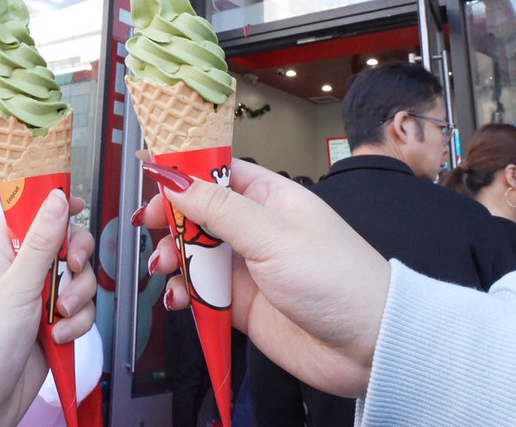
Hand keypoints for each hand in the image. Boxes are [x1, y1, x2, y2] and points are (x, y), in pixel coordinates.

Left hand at [0, 190, 95, 426]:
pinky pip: (81, 312)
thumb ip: (41, 242)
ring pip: (80, 281)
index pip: (32, 213)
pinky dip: (76, 324)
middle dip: (76, 260)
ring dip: (77, 299)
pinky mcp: (53, 326)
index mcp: (1, 254)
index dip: (56, 207)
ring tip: (56, 317)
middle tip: (72, 268)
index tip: (78, 207)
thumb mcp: (14, 288)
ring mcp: (38, 300)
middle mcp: (21, 273)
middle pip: (66, 245)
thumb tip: (57, 199)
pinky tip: (57, 337)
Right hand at [138, 158, 388, 397]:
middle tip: (150, 225)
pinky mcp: (241, 305)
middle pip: (198, 213)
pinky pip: (200, 293)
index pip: (217, 171)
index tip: (148, 170)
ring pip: (194, 254)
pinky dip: (183, 294)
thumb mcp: (272, 235)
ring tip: (166, 267)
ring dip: (173, 257)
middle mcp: (256, 229)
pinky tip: (179, 299)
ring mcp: (247, 267)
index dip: (182, 169)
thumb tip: (173, 179)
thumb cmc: (337, 279)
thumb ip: (219, 208)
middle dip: (170, 217)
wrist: (367, 346)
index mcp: (270, 198)